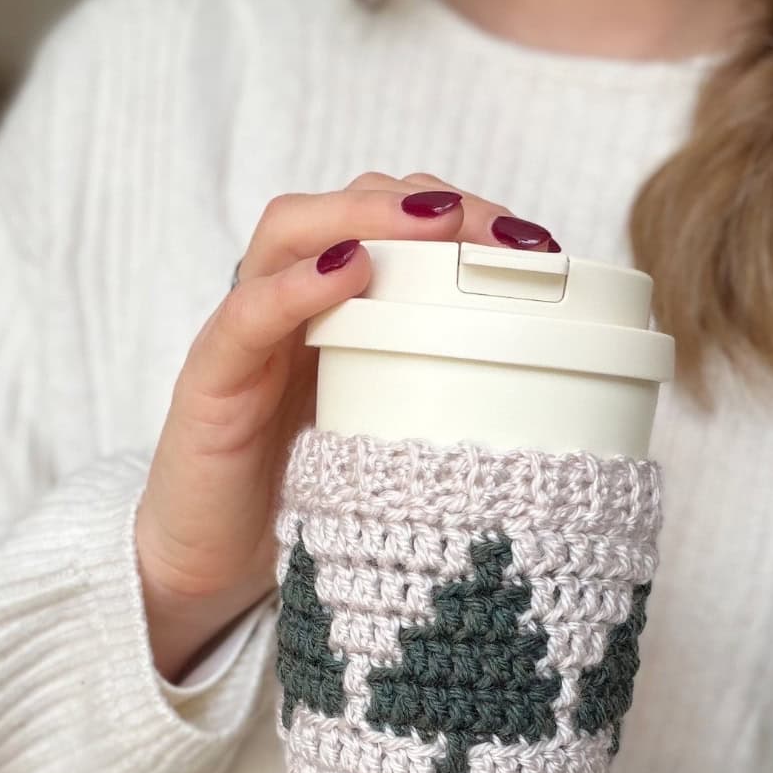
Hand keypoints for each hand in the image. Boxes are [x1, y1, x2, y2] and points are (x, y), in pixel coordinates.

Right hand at [136, 174, 555, 679]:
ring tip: (436, 225)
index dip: (463, 215)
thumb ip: (449, 398)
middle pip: (348, 204)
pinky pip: (246, 314)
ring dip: (368, 213)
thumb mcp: (397, 439)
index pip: (394, 223)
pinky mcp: (210, 382)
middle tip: (499, 232)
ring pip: (292, 229)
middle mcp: (289, 304)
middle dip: (430, 203)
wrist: (210, 569)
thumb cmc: (309, 500)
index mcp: (339, 312)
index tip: (532, 244)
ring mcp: (245, 336)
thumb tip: (563, 394)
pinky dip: (297, 284)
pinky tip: (348, 270)